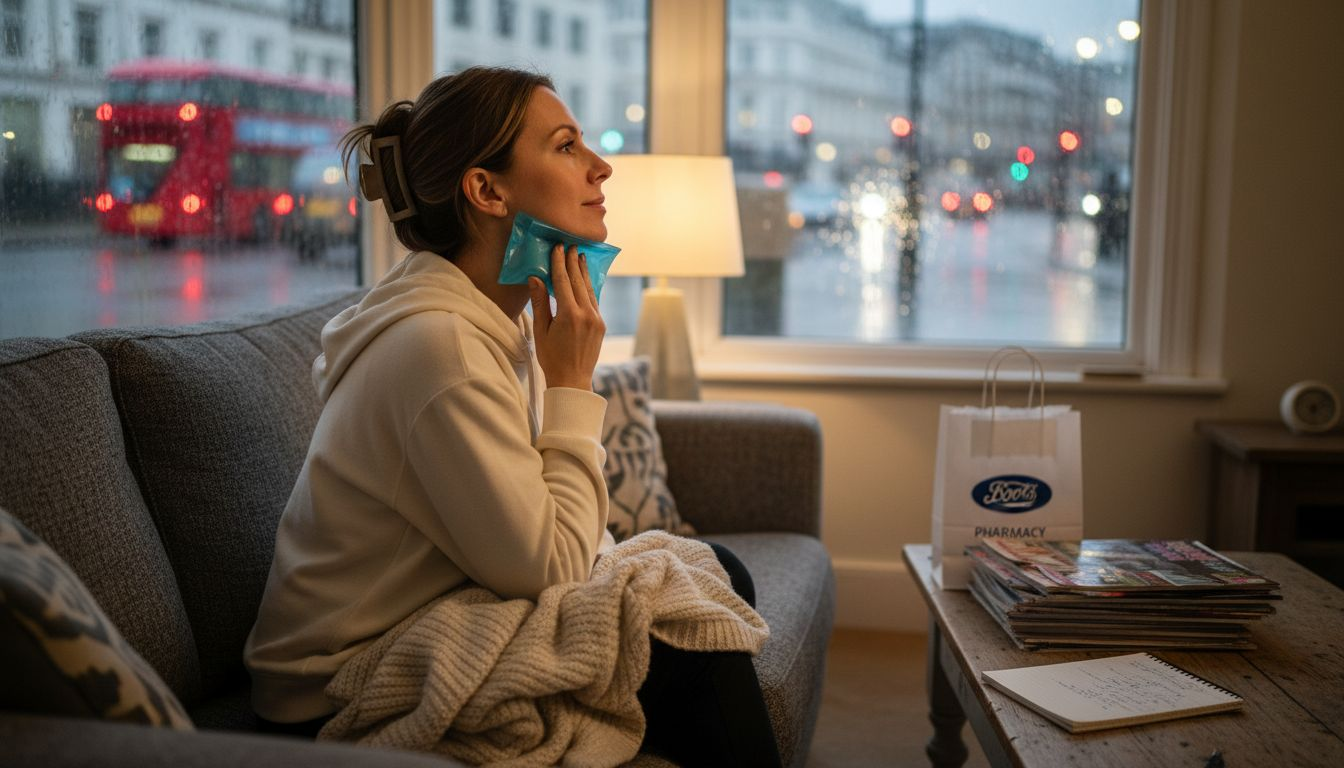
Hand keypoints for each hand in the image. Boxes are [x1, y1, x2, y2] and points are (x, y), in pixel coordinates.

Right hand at [530, 244, 604, 390]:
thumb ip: (540, 303)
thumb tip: (535, 278)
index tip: (557, 248)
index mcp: (569, 315)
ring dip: (583, 272)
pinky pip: (594, 300)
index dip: (559, 263)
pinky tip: (585, 278)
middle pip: (578, 281)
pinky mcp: (601, 324)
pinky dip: (589, 287)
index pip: (563, 282)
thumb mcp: (541, 330)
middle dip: (573, 262)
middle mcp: (586, 314)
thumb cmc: (551, 357)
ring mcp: (596, 319)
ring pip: (589, 289)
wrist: (573, 380)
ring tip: (580, 256)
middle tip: (570, 245)